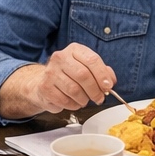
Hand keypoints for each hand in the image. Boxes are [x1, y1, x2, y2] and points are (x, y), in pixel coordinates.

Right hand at [1, 43, 116, 115]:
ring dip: (84, 99)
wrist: (44, 81)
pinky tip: (73, 102)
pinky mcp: (45, 87)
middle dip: (95, 90)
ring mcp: (51, 72)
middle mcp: (60, 58)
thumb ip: (102, 72)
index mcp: (74, 50)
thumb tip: (110, 81)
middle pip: (83, 75)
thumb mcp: (87, 68)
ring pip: (74, 90)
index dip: (102, 75)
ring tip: (85, 100)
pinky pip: (64, 100)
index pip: (92, 60)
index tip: (108, 86)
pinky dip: (73, 105)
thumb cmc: (70, 75)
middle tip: (99, 98)